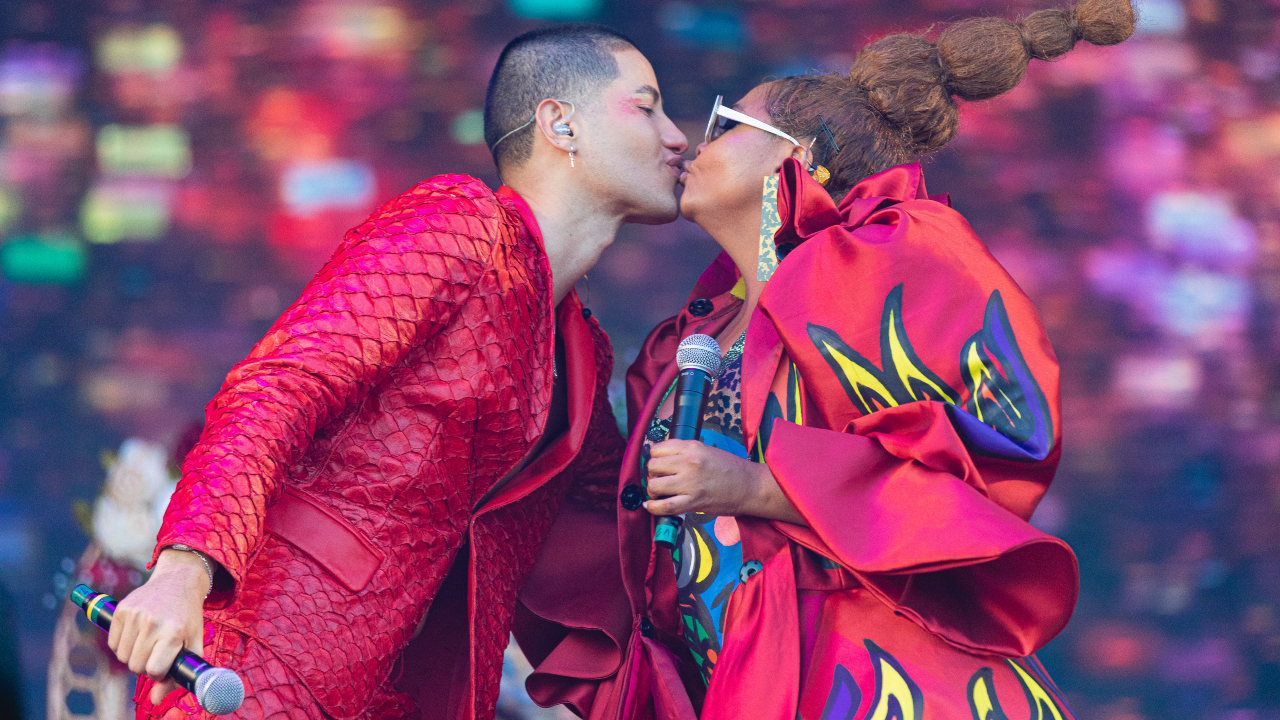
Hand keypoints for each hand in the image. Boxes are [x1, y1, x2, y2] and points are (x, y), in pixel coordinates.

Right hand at [107, 549, 209, 705]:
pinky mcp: (121, 609)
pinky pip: (113, 643)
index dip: (158, 672)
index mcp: (173, 632)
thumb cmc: (187, 617)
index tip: (165, 663)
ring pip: (122, 657)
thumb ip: (178, 675)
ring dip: (134, 655)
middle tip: (157, 651)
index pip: (154, 671)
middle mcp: (152, 622)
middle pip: (135, 666)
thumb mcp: (192, 644)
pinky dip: (122, 644)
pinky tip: (137, 634)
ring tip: (149, 641)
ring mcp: (134, 614)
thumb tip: (155, 700)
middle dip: (145, 664)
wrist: (179, 581)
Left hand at [645, 439, 805, 524]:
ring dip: (653, 490)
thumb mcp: (706, 450)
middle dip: (652, 474)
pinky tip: (650, 506)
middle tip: (660, 479)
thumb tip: (662, 459)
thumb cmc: (730, 469)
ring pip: (654, 485)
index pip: (656, 449)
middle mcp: (688, 462)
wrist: (750, 486)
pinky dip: (653, 507)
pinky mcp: (693, 502)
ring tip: (659, 493)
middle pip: (652, 466)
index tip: (658, 465)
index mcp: (691, 447)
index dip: (654, 458)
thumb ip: (684, 452)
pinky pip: (664, 506)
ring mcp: (690, 482)